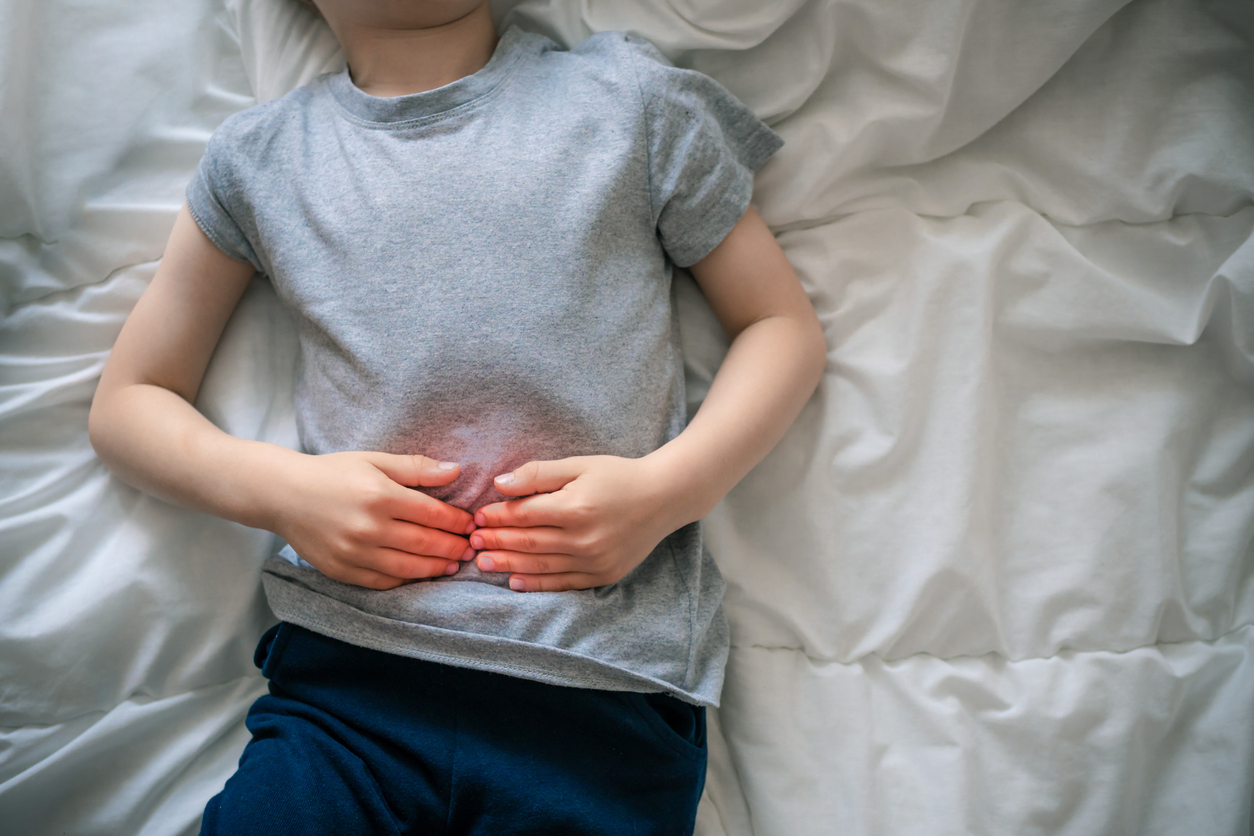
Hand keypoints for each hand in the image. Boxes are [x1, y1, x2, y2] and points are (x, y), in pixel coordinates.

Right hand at [270, 452, 475, 589]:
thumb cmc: (332, 473)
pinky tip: (420, 574)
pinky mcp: (342, 570)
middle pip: (425, 543)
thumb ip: (416, 468)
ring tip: (453, 564)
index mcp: (380, 496)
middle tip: (470, 548)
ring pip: (408, 568)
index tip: (471, 523)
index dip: (457, 521)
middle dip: (453, 546)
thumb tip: (455, 471)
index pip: (433, 514)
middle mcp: (369, 528)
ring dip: (436, 568)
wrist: (282, 495)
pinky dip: (406, 581)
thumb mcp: (374, 460)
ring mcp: (354, 553)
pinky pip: (382, 582)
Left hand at [470, 456, 681, 591]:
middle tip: (472, 542)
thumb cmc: (619, 476)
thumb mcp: (579, 464)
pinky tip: (515, 581)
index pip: (525, 515)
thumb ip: (539, 473)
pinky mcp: (602, 575)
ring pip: (540, 566)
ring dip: (508, 564)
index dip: (498, 516)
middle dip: (497, 541)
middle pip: (528, 542)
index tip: (478, 516)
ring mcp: (594, 561)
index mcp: (576, 507)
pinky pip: (562, 583)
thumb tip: (500, 484)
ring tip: (484, 562)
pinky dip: (536, 584)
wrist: (664, 498)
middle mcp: (584, 539)